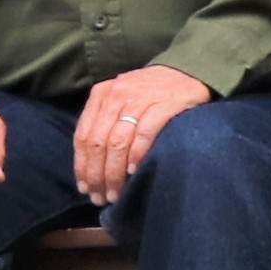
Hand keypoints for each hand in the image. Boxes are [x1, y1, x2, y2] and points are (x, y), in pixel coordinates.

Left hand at [74, 65, 213, 201]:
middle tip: (100, 197)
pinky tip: (133, 171)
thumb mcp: (121, 99)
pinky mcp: (163, 104)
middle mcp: (117, 94)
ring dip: (114, 172)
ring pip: (117, 142)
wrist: (188, 72)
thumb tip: (90, 162)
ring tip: (116, 192)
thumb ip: (105, 121)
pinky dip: (136, 154)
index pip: (83, 135)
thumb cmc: (151, 92)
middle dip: (97, 174)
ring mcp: (140, 98)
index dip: (82, 165)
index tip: (85, 187)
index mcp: (102, 94)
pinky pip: (144, 133)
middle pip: (98, 142)